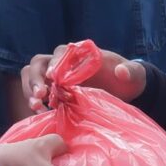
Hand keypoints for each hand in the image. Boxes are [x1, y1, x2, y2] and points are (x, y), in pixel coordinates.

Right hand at [22, 44, 145, 111]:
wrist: (126, 91)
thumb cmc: (129, 79)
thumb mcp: (134, 75)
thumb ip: (130, 71)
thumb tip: (120, 71)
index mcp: (81, 54)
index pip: (60, 52)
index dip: (55, 63)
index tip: (53, 76)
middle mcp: (65, 63)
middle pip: (39, 63)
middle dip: (36, 78)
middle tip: (40, 96)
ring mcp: (58, 78)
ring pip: (33, 77)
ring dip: (30, 90)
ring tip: (36, 107)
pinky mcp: (56, 92)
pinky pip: (38, 93)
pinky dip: (35, 102)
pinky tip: (40, 113)